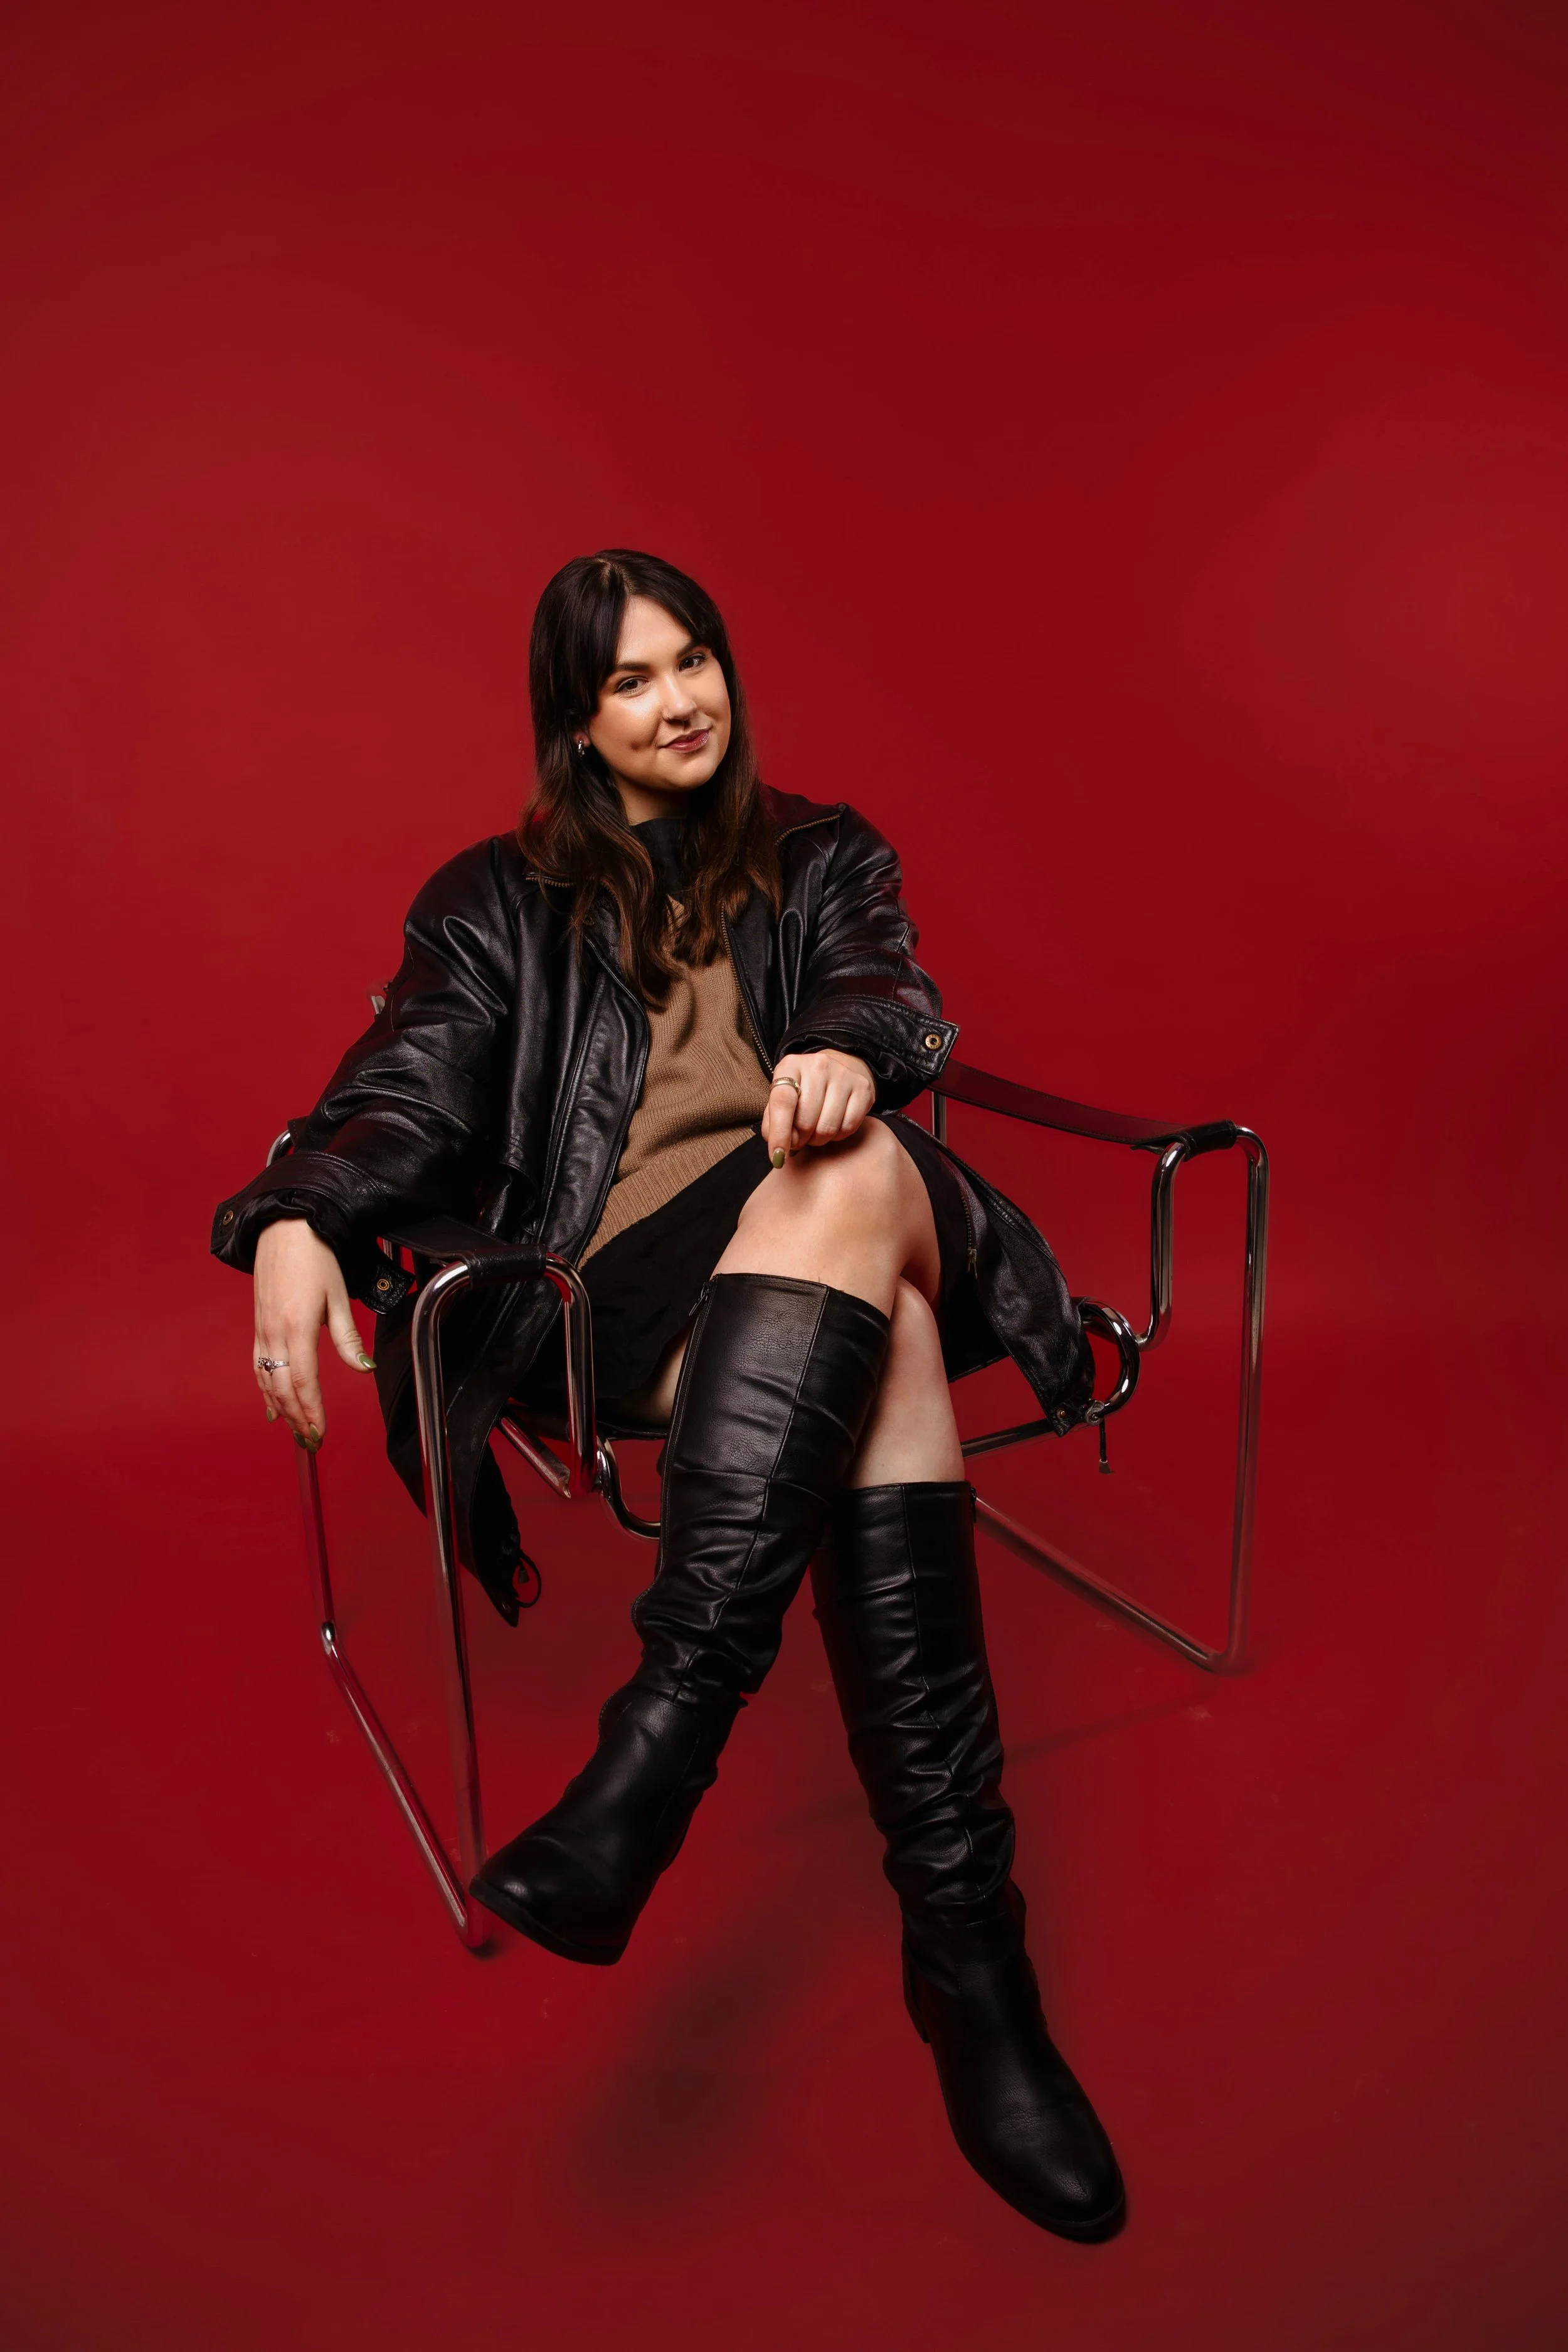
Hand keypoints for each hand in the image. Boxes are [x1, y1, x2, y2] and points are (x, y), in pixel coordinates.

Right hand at [252, 1218, 375, 1447]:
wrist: (285, 1227)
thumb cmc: (315, 1257)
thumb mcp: (339, 1297)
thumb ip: (347, 1339)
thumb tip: (363, 1370)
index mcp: (296, 1327)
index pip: (304, 1382)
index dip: (312, 1411)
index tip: (321, 1432)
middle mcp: (274, 1332)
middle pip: (282, 1389)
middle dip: (296, 1419)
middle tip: (311, 1442)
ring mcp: (262, 1330)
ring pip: (267, 1381)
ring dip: (281, 1410)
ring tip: (296, 1431)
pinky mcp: (258, 1325)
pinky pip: (258, 1366)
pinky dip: (265, 1390)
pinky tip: (272, 1406)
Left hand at [763, 1049, 875, 1162]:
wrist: (835, 1073)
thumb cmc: (802, 1091)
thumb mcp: (780, 1099)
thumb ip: (772, 1123)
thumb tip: (778, 1151)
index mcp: (791, 1065)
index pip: (783, 1101)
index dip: (779, 1133)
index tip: (778, 1156)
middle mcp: (818, 1065)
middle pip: (806, 1120)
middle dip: (800, 1139)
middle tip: (799, 1139)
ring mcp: (843, 1075)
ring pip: (827, 1127)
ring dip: (818, 1140)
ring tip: (814, 1132)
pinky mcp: (863, 1088)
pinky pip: (849, 1127)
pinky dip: (838, 1136)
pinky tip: (833, 1127)